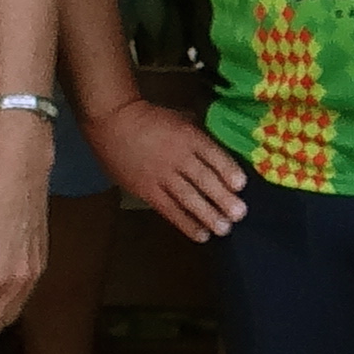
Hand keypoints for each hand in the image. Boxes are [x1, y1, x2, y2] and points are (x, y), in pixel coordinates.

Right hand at [93, 96, 247, 240]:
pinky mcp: (146, 191)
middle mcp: (176, 157)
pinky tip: (201, 234)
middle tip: (239, 214)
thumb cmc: (152, 119)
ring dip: (207, 214)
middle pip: (202, 179)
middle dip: (222, 197)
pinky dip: (185, 223)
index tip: (241, 184)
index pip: (211, 154)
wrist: (112, 122)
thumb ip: (200, 136)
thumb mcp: (181, 118)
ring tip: (224, 229)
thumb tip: (222, 152)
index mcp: (188, 136)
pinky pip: (168, 209)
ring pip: (187, 197)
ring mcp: (160, 176)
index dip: (227, 169)